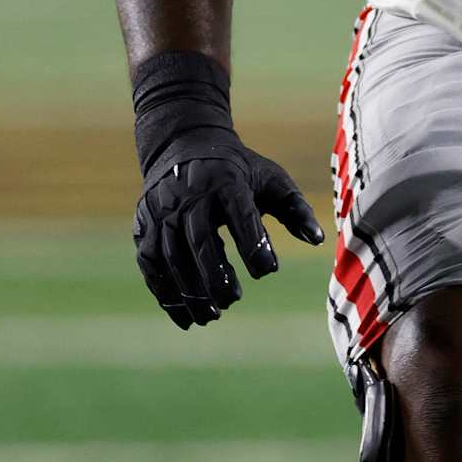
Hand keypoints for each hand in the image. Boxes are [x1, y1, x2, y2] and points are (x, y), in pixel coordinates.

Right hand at [129, 51, 323, 328]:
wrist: (184, 144)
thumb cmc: (237, 170)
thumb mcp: (270, 178)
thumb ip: (295, 208)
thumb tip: (317, 239)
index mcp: (226, 182)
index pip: (240, 215)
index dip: (253, 243)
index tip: (269, 270)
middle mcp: (189, 196)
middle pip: (199, 241)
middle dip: (215, 274)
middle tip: (233, 300)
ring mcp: (162, 211)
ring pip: (171, 256)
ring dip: (189, 290)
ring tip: (212, 316)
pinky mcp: (144, 226)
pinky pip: (150, 264)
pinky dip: (165, 294)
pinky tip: (186, 318)